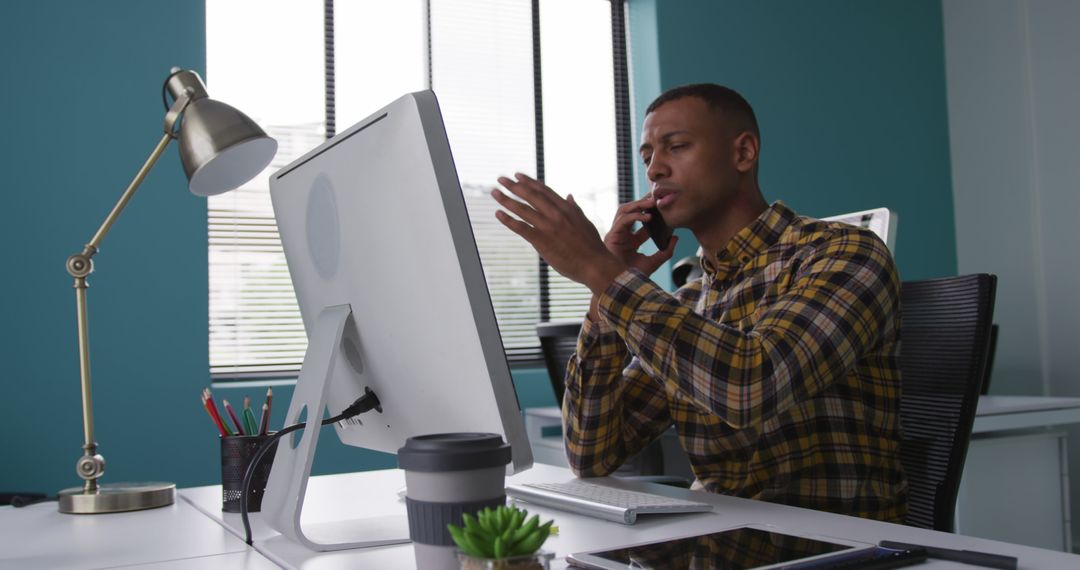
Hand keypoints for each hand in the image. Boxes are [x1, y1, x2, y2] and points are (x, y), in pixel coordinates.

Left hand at [492, 173, 624, 293]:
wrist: (596, 265)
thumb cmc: (592, 247)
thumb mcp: (585, 222)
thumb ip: (575, 208)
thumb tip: (569, 195)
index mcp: (567, 208)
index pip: (544, 190)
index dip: (529, 182)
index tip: (517, 175)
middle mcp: (556, 214)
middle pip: (531, 196)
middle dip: (514, 186)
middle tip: (501, 179)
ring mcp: (548, 227)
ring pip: (523, 209)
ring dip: (506, 199)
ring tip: (495, 192)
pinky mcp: (542, 241)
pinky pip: (521, 228)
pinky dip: (508, 220)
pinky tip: (498, 214)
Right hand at [603, 194, 678, 275]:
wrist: (622, 288)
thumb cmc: (634, 277)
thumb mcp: (654, 262)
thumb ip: (666, 251)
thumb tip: (676, 237)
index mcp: (630, 240)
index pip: (640, 220)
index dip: (650, 211)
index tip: (662, 205)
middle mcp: (622, 235)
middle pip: (630, 211)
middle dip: (642, 202)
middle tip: (656, 195)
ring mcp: (615, 235)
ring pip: (624, 211)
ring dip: (638, 204)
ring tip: (652, 202)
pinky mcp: (612, 236)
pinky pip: (623, 220)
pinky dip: (635, 216)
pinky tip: (648, 217)